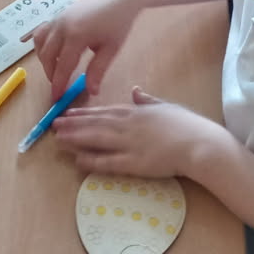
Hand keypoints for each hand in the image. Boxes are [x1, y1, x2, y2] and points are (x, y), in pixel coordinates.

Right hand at [34, 0, 145, 98]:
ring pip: (40, 43)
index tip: (57, 98)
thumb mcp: (111, 49)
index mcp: (76, 36)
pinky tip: (53, 53)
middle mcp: (61, 26)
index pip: (63, 66)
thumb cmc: (118, 23)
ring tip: (56, 70)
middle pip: (47, 56)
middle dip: (50, 74)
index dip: (58, 84)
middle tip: (58, 87)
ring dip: (45, 59)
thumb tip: (91, 92)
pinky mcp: (58, 14)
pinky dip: (43, 45)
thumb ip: (98, 70)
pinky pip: (42, 32)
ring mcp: (57, 18)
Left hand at [52, 86, 226, 177]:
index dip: (84, 113)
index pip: (104, 111)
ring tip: (57, 139)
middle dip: (73, 124)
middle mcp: (128, 125)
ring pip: (96, 140)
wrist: (199, 144)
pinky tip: (77, 161)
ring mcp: (129, 144)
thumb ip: (147, 100)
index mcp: (136, 112)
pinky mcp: (134, 163)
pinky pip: (108, 162)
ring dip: (75, 139)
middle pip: (95, 124)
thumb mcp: (165, 106)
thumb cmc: (187, 125)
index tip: (68, 113)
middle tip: (54, 124)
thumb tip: (136, 90)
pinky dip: (91, 161)